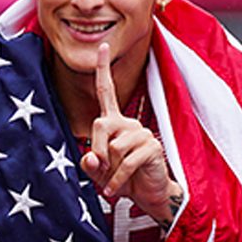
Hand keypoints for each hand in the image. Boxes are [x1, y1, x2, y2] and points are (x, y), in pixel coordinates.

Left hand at [81, 42, 177, 223]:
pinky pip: (126, 162)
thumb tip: (91, 157)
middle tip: (101, 169)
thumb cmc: (122, 180)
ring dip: (110, 170)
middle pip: (101, 125)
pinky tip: (116, 189)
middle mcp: (128, 123)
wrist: (149, 195)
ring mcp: (142, 134)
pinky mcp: (152, 148)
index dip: (104, 70)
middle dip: (97, 150)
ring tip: (116, 180)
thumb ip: (89, 163)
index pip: (107, 91)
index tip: (103, 46)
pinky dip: (117, 180)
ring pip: (114, 147)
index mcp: (115, 122)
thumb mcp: (98, 172)